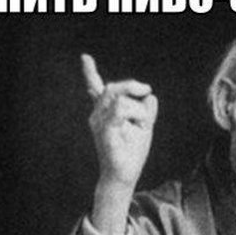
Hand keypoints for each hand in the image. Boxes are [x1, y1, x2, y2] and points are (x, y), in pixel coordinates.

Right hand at [81, 54, 157, 234]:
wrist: (124, 177)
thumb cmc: (131, 154)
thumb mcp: (143, 128)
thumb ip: (147, 111)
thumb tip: (151, 97)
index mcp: (105, 112)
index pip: (95, 88)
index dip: (89, 72)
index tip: (85, 57)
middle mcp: (98, 114)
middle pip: (114, 88)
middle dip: (133, 87)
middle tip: (146, 90)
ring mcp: (99, 122)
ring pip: (120, 98)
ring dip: (138, 109)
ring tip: (142, 125)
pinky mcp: (104, 131)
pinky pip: (119, 111)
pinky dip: (133, 114)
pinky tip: (137, 125)